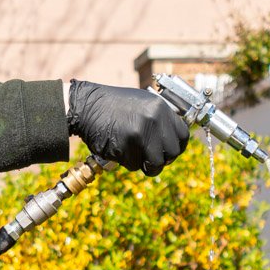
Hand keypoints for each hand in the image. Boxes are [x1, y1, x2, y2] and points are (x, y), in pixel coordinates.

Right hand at [65, 80, 190, 175]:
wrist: (86, 106)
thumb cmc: (114, 105)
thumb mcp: (143, 104)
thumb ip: (160, 119)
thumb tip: (174, 140)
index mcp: (161, 108)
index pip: (183, 136)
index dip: (177, 148)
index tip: (168, 152)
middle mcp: (154, 120)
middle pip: (172, 153)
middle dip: (162, 160)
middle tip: (151, 159)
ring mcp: (140, 134)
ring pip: (154, 163)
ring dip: (144, 164)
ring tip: (132, 154)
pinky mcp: (126, 148)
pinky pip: (134, 165)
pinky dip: (126, 162)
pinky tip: (118, 148)